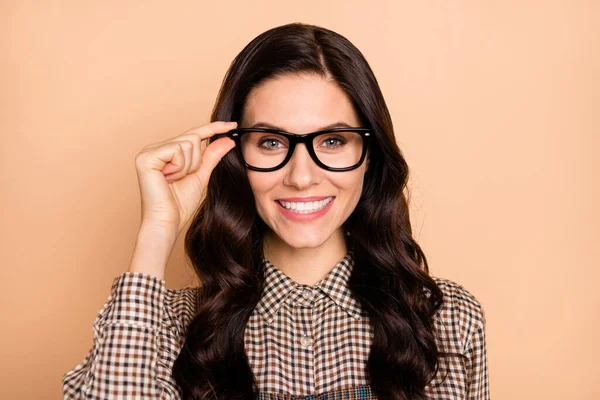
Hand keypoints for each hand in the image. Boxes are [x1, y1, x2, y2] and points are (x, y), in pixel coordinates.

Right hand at [134, 120, 237, 236]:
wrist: (167, 222)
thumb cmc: (179, 204)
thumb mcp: (201, 175)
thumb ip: (212, 156)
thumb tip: (227, 139)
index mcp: (165, 152)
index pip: (193, 134)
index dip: (213, 128)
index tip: (233, 124)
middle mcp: (155, 148)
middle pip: (192, 138)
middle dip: (195, 161)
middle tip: (182, 179)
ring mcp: (148, 151)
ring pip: (187, 143)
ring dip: (188, 166)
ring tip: (173, 180)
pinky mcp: (146, 157)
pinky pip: (176, 150)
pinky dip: (179, 167)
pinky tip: (167, 178)